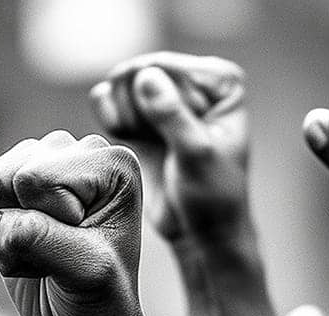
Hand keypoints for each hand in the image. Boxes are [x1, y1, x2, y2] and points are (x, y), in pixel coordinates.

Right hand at [0, 130, 179, 315]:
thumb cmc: (99, 299)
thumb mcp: (86, 274)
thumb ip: (42, 241)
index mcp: (110, 163)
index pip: (35, 180)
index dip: (44, 226)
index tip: (76, 250)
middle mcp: (74, 149)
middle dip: (13, 231)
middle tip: (50, 257)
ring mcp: (37, 161)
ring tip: (35, 255)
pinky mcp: (6, 180)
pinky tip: (9, 250)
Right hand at [91, 53, 252, 247]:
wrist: (199, 233)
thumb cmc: (212, 198)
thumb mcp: (196, 156)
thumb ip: (172, 116)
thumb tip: (146, 76)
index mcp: (219, 83)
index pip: (165, 67)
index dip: (148, 99)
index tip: (157, 134)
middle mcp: (193, 84)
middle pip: (139, 71)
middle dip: (134, 106)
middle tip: (149, 142)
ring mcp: (166, 100)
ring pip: (122, 86)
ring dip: (122, 115)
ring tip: (140, 143)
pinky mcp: (143, 120)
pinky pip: (111, 100)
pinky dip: (108, 115)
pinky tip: (118, 133)